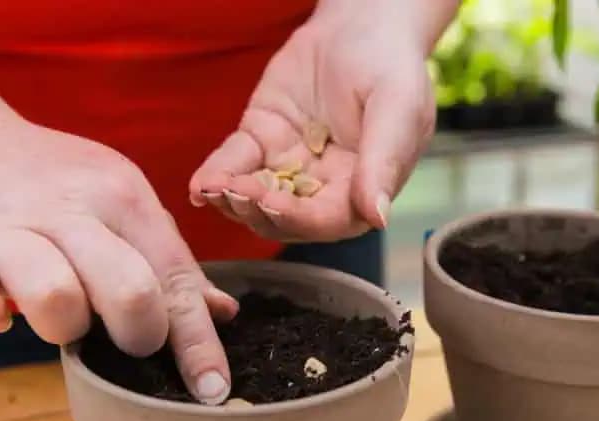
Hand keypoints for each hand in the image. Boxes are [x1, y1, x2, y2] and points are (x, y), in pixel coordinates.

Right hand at [0, 117, 238, 403]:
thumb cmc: (60, 187)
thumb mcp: (124, 205)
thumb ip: (169, 263)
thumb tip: (224, 313)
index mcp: (123, 197)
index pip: (176, 278)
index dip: (198, 343)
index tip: (213, 391)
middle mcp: (69, 207)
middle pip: (128, 291)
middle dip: (138, 335)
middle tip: (126, 337)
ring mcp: (7, 226)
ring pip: (55, 301)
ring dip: (64, 328)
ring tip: (59, 313)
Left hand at [189, 0, 435, 241]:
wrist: (361, 22)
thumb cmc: (391, 65)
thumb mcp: (397, 108)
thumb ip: (384, 162)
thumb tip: (377, 217)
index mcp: (362, 189)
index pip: (329, 219)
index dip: (299, 218)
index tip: (273, 204)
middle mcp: (324, 186)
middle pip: (286, 218)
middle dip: (258, 210)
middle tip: (236, 193)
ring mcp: (289, 165)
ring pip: (256, 197)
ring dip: (233, 199)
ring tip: (213, 188)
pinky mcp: (261, 139)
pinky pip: (235, 162)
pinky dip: (216, 174)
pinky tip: (200, 185)